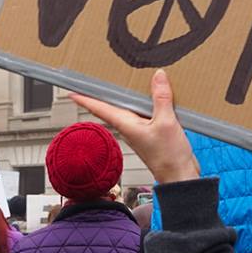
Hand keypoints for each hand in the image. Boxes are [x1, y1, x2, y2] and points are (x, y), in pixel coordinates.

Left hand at [70, 70, 199, 184]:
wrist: (179, 176)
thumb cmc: (169, 157)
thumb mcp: (166, 122)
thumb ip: (161, 98)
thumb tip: (157, 76)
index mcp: (126, 124)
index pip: (100, 108)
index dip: (85, 99)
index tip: (72, 91)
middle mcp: (129, 127)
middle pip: (113, 106)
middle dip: (104, 93)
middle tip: (94, 79)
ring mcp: (139, 130)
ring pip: (130, 108)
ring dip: (127, 96)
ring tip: (122, 81)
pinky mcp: (151, 131)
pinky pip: (145, 112)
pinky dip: (146, 102)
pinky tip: (152, 95)